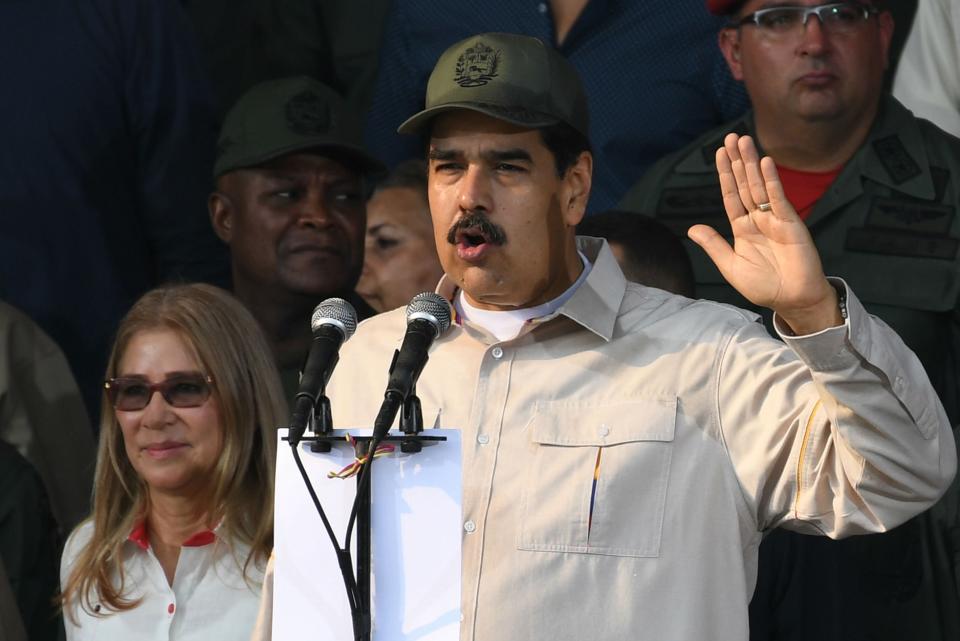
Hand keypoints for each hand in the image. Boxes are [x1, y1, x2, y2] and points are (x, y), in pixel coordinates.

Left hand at [687, 133, 841, 333]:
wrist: (792, 300)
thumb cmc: (763, 286)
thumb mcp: (731, 266)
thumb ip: (714, 245)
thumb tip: (692, 228)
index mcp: (742, 228)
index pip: (731, 195)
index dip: (725, 175)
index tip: (720, 153)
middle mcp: (758, 219)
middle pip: (745, 184)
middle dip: (738, 161)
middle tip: (731, 137)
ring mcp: (775, 219)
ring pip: (759, 186)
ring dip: (751, 163)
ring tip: (744, 141)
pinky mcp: (791, 223)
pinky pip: (778, 198)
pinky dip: (771, 181)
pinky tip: (764, 163)